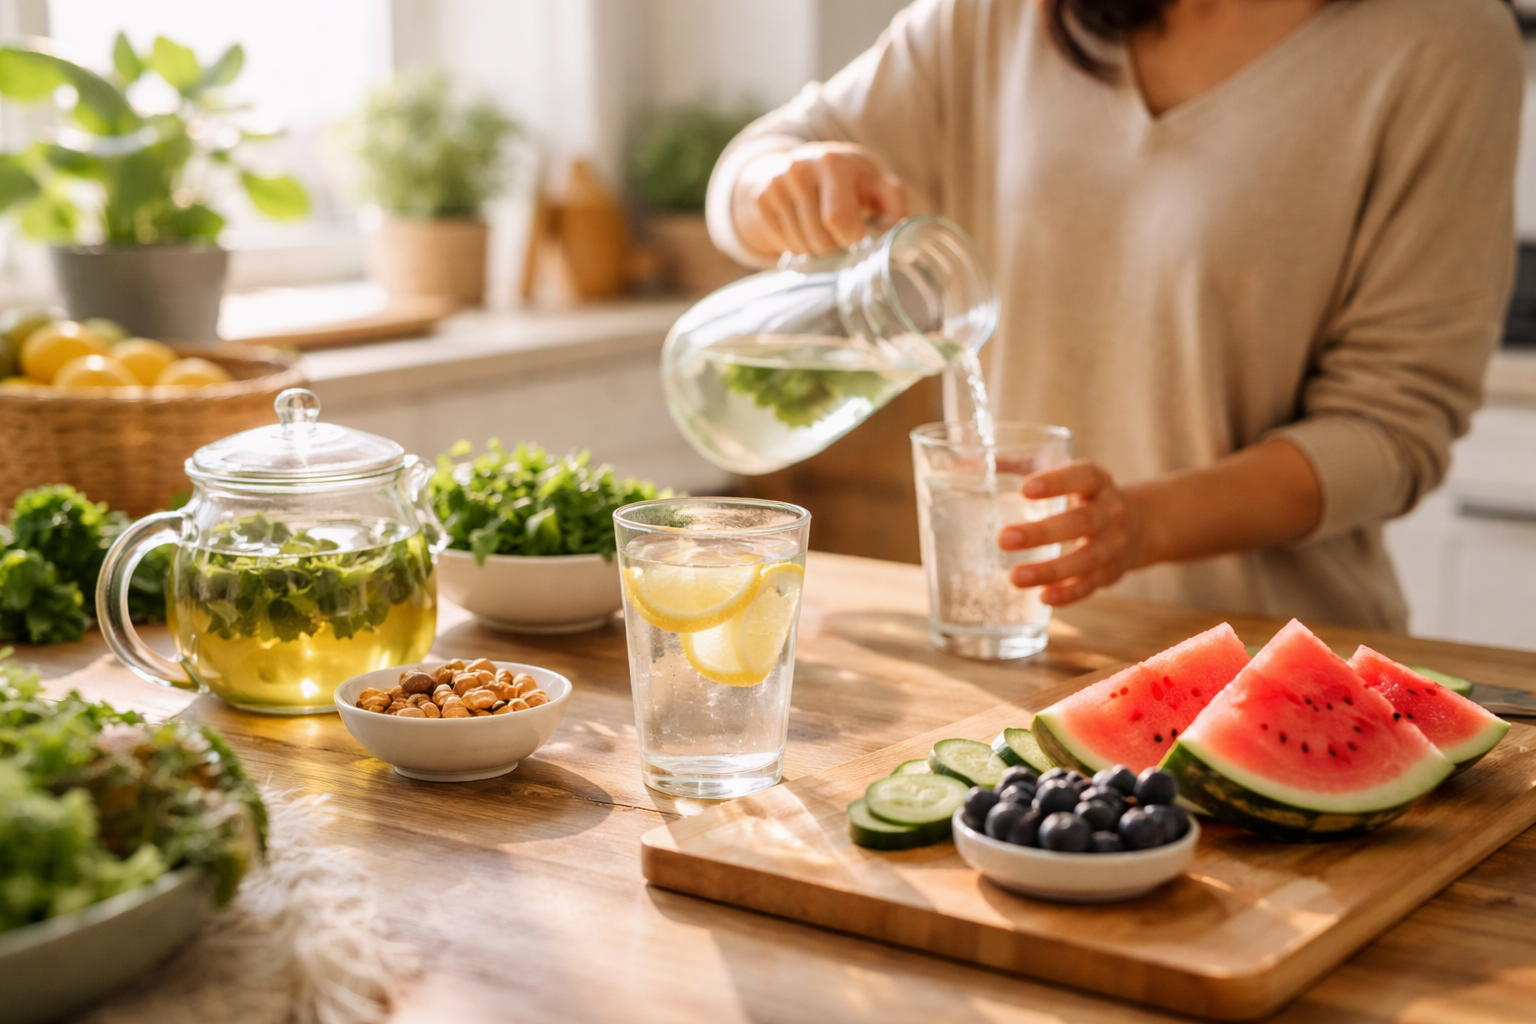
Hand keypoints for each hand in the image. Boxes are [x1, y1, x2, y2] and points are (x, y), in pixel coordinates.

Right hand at [733, 142, 907, 257]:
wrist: (807, 163)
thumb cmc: (853, 180)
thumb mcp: (879, 183)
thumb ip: (894, 206)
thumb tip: (898, 238)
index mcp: (833, 163)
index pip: (836, 220)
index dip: (851, 238)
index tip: (858, 234)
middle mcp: (799, 170)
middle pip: (818, 240)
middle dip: (835, 248)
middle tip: (841, 236)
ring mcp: (776, 185)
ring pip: (800, 247)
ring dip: (817, 250)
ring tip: (824, 230)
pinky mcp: (761, 200)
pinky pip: (782, 244)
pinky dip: (798, 247)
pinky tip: (806, 229)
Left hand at [997, 463, 1149, 606]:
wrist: (1140, 524)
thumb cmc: (1081, 493)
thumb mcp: (1059, 470)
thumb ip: (1013, 465)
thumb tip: (961, 466)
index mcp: (1097, 481)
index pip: (1082, 477)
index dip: (1056, 482)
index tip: (1025, 488)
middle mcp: (1109, 512)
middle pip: (1081, 523)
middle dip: (1042, 533)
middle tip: (1003, 539)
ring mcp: (1112, 545)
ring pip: (1085, 560)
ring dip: (1050, 570)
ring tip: (1014, 576)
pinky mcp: (1109, 573)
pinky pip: (1090, 586)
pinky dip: (1067, 594)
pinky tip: (1042, 598)